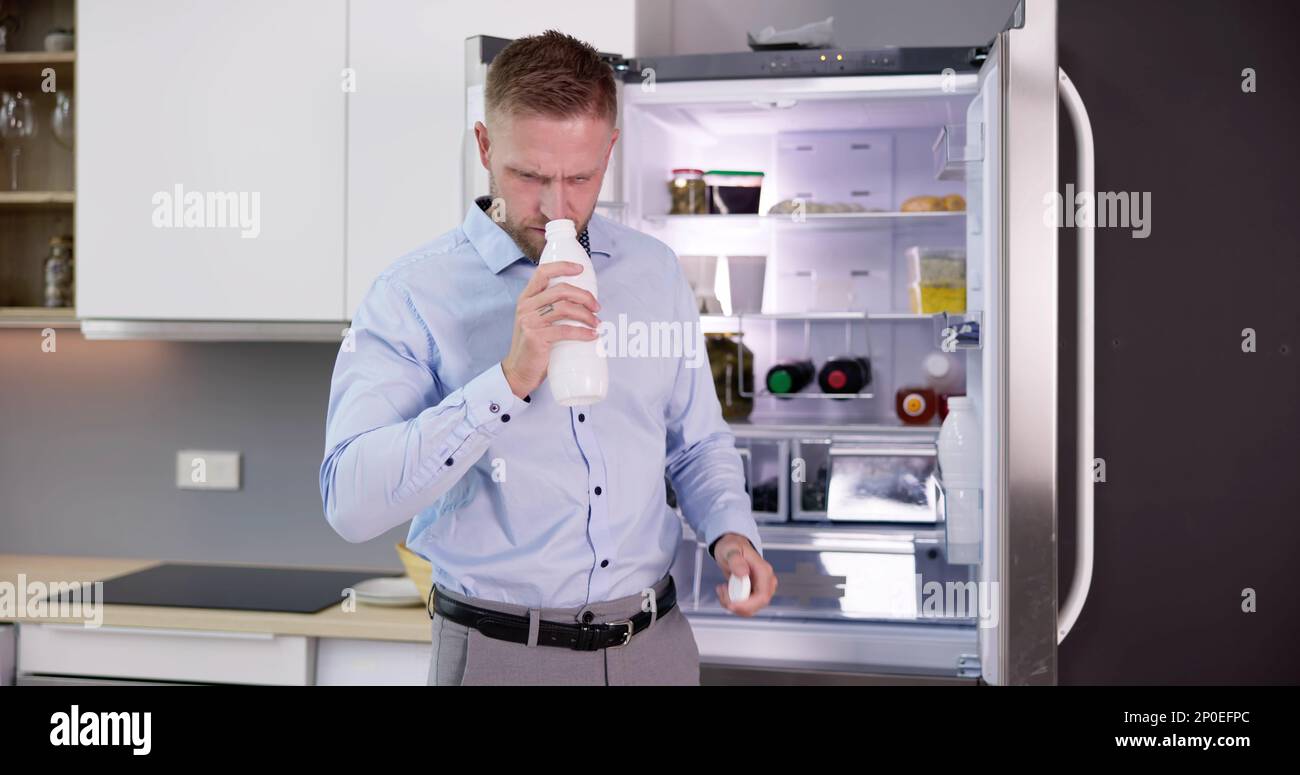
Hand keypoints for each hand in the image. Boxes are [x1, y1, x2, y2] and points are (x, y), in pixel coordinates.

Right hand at [500, 261, 600, 397]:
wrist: (519, 371)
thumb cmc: (534, 346)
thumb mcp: (537, 321)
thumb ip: (551, 308)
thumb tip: (583, 303)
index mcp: (526, 298)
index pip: (543, 272)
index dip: (562, 267)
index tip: (580, 269)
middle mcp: (526, 306)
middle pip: (560, 290)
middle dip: (584, 296)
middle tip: (597, 307)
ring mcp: (529, 321)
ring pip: (564, 308)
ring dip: (586, 315)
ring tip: (596, 323)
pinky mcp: (535, 337)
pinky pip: (564, 330)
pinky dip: (582, 332)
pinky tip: (592, 335)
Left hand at [713, 534, 776, 616]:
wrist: (732, 548)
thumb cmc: (733, 547)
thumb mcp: (730, 550)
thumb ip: (736, 560)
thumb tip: (743, 573)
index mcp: (763, 571)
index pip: (762, 596)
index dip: (747, 604)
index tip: (731, 604)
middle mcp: (766, 582)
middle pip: (757, 605)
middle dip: (737, 605)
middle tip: (723, 593)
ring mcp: (761, 589)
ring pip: (750, 608)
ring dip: (732, 604)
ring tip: (722, 589)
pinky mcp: (754, 594)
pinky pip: (745, 606)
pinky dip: (732, 603)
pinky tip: (725, 590)